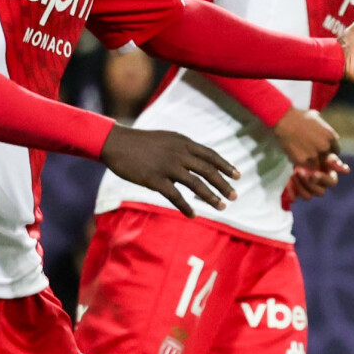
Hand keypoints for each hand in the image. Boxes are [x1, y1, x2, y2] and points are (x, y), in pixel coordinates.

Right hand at [103, 125, 236, 217]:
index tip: (237, 176)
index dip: (225, 166)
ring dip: (211, 197)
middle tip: (235, 196)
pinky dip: (186, 207)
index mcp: (183, 143)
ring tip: (222, 207)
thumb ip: (183, 148)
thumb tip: (199, 159)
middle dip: (223, 185)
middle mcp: (179, 153)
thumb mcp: (167, 139)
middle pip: (208, 171)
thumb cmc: (141, 142)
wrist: (116, 143)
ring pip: (196, 184)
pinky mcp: (155, 179)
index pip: (211, 155)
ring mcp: (167, 166)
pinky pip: (175, 196)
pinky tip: (194, 215)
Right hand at [273, 106, 339, 166]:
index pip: (335, 150)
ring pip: (316, 164)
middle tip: (310, 151)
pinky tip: (295, 154)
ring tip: (301, 152)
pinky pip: (304, 166)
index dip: (328, 150)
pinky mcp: (303, 161)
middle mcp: (326, 147)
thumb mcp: (318, 119)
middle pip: (326, 158)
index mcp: (331, 137)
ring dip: (310, 160)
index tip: (321, 149)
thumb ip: (324, 128)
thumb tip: (324, 132)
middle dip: (320, 156)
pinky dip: (301, 162)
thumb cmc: (299, 116)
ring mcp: (315, 155)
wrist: (284, 120)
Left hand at [282, 151, 347, 206]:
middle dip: (311, 184)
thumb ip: (333, 161)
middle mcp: (320, 184)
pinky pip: (295, 197)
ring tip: (294, 174)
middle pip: (320, 192)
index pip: (331, 182)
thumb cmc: (311, 146)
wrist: (294, 143)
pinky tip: (289, 179)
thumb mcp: (322, 150)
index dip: (323, 179)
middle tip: (301, 173)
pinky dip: (292, 189)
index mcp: (328, 175)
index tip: (314, 174)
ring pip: (308, 196)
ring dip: (302, 186)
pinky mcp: (296, 190)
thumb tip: (347, 171)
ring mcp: (308, 188)